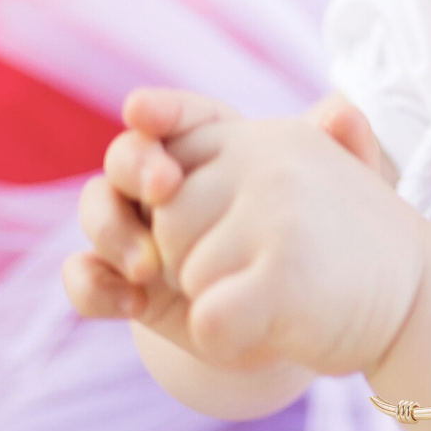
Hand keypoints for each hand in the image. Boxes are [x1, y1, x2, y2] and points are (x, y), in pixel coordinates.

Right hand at [66, 88, 416, 377]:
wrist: (301, 320)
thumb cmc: (322, 247)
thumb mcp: (341, 203)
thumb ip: (346, 153)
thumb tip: (343, 110)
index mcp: (213, 148)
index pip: (175, 116)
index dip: (157, 110)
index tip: (145, 111)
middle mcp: (166, 184)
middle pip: (126, 156)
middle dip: (134, 164)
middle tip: (162, 184)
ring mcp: (139, 231)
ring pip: (97, 210)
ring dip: (111, 230)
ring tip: (147, 263)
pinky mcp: (123, 282)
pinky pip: (84, 276)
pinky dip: (94, 285)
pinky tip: (128, 301)